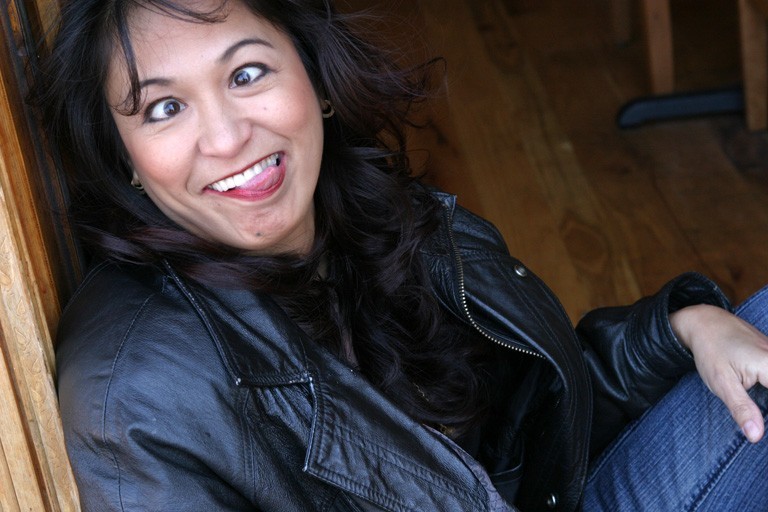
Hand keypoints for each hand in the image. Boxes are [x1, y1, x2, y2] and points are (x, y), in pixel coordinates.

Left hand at [670, 304, 767, 442]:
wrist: (704, 321)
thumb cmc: (710, 351)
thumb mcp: (721, 383)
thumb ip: (741, 409)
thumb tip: (756, 437)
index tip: (766, 428)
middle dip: (766, 402)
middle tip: (758, 416)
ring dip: (767, 393)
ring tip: (758, 399)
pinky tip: (761, 392)